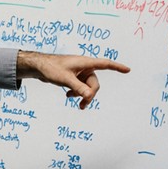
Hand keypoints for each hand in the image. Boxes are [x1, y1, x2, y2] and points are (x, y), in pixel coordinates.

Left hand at [15, 51, 129, 108]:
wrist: (39, 67)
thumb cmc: (51, 68)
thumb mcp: (65, 79)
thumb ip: (78, 88)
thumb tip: (88, 97)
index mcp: (85, 63)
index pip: (105, 64)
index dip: (117, 67)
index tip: (128, 70)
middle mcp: (85, 67)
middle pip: (95, 84)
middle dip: (89, 94)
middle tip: (81, 105)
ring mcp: (80, 73)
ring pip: (88, 87)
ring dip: (82, 95)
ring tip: (71, 99)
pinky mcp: (75, 77)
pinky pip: (81, 87)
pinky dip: (77, 93)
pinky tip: (68, 96)